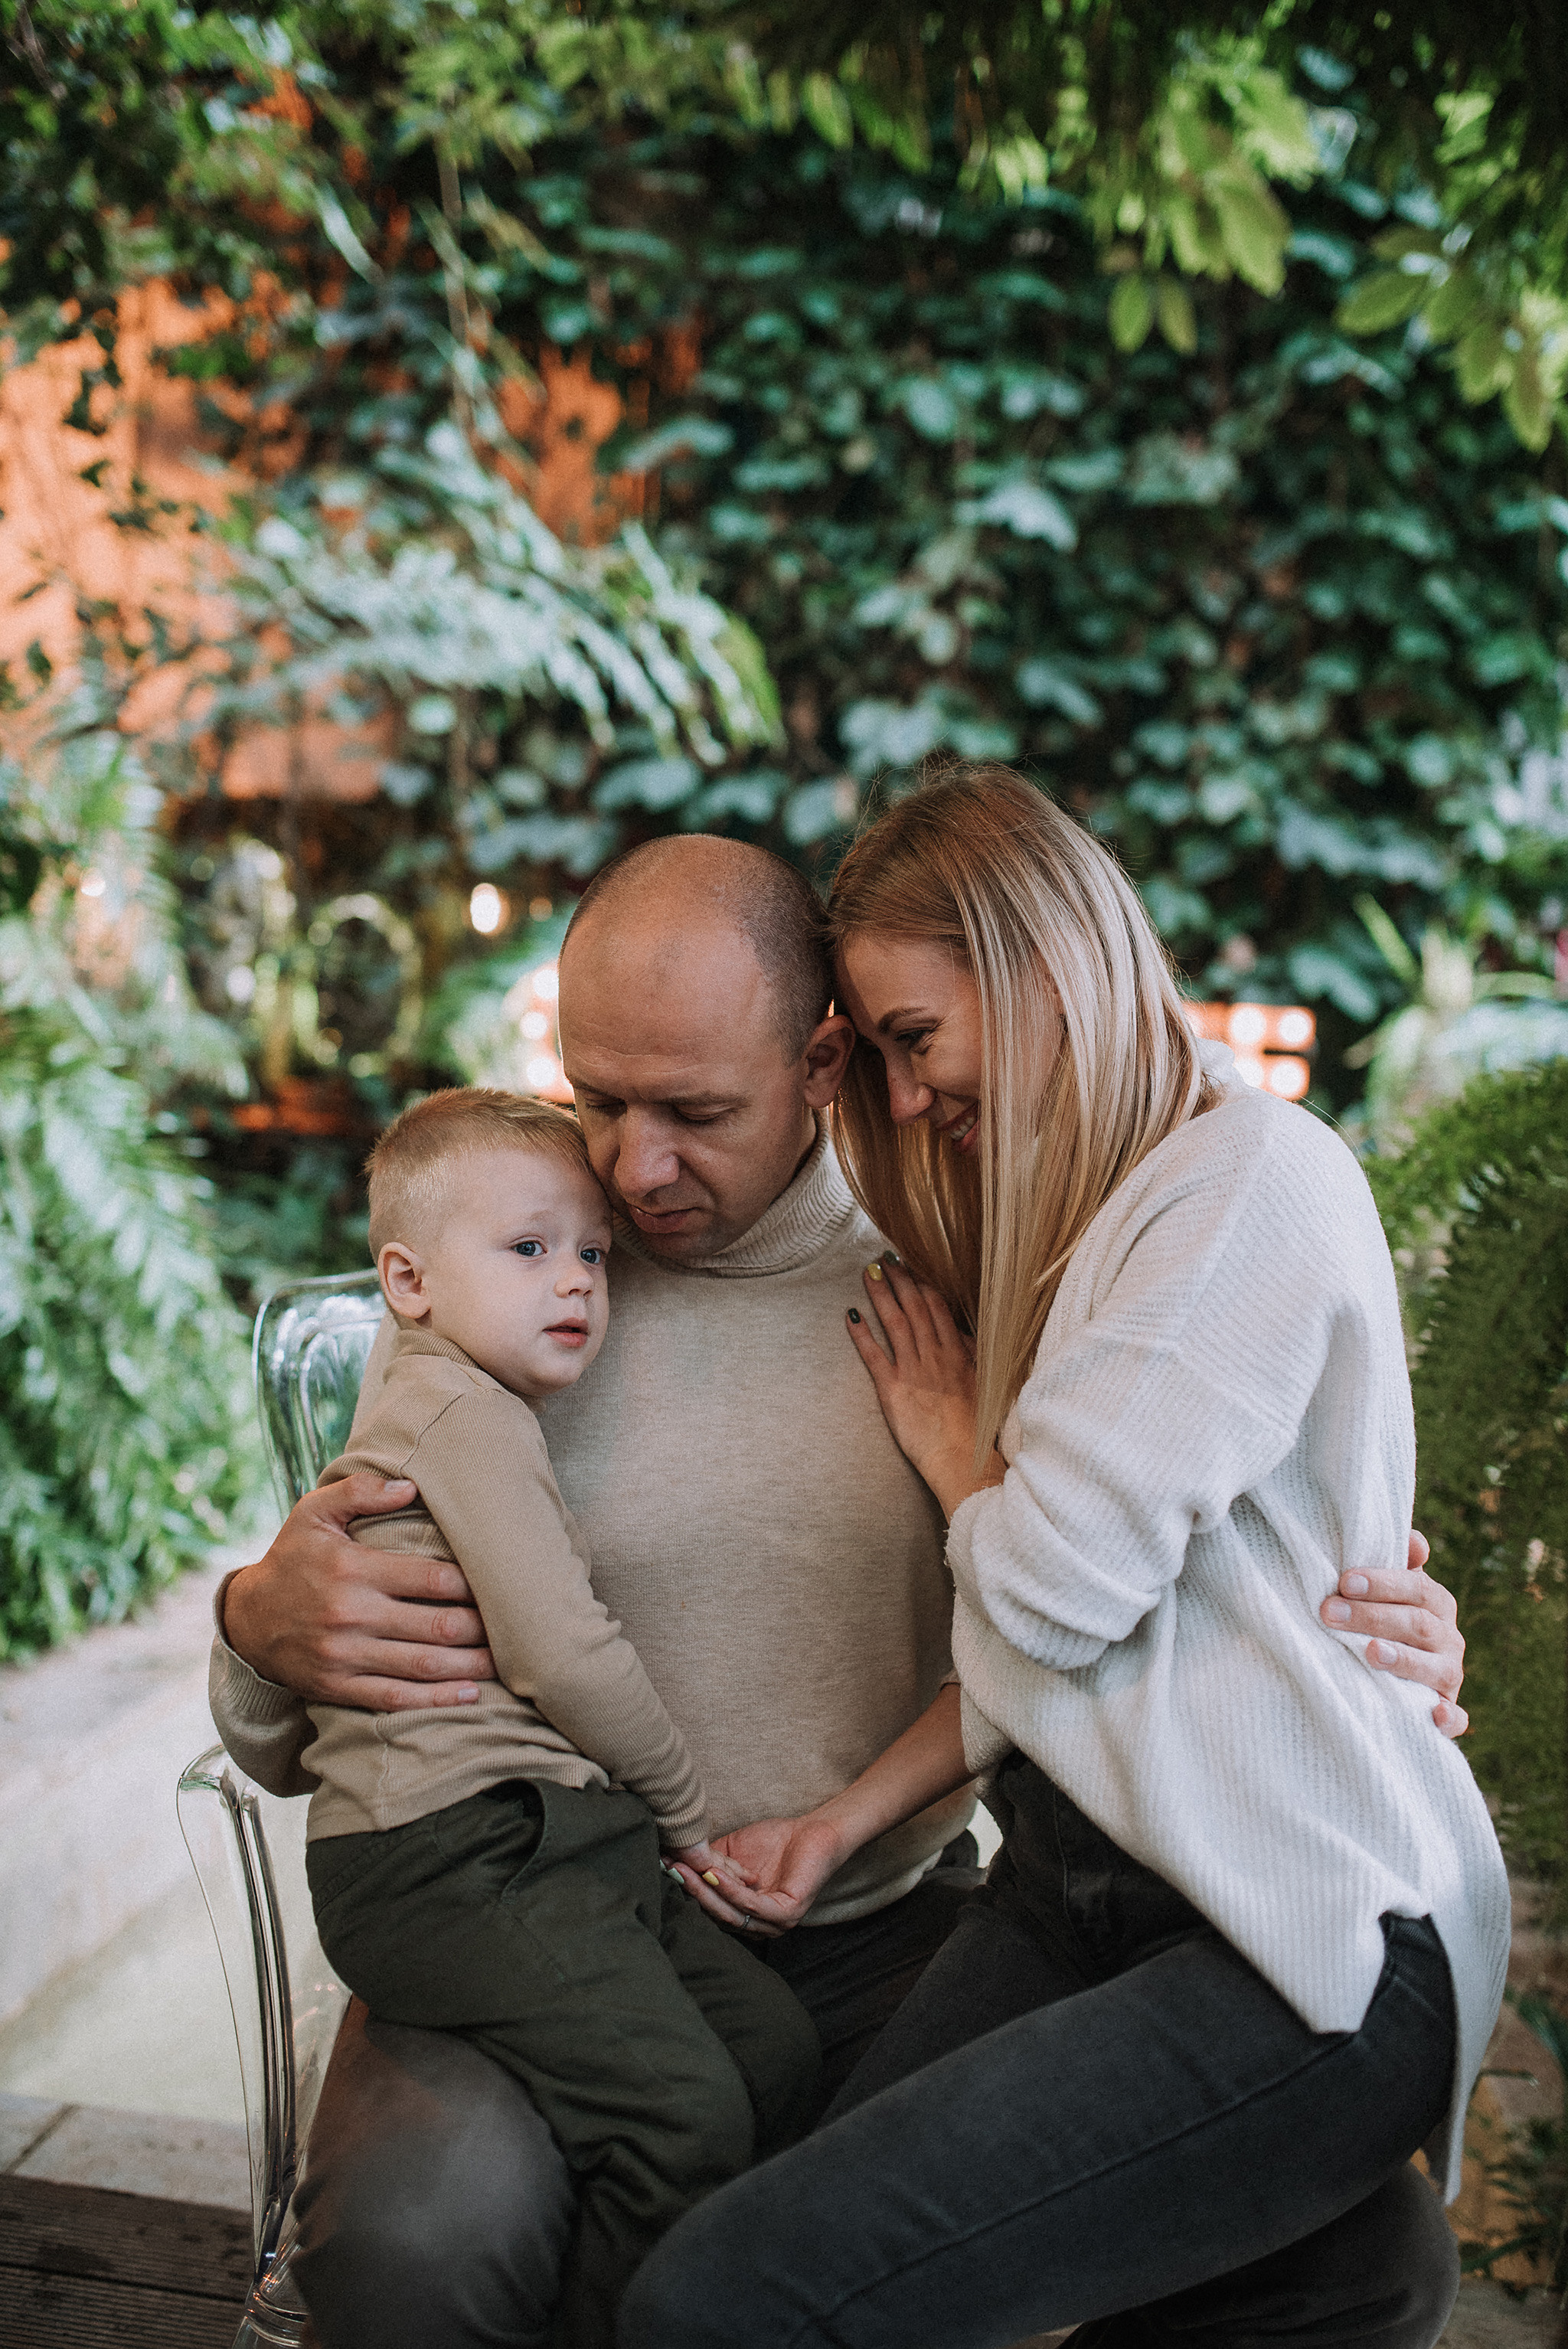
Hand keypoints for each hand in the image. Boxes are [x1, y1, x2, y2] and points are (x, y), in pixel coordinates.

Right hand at [222, 1477, 497, 1710]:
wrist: (246, 1620)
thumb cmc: (292, 1558)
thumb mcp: (313, 1512)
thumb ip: (360, 1491)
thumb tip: (411, 1486)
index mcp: (353, 1569)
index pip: (430, 1578)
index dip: (473, 1584)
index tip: (504, 1583)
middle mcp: (351, 1615)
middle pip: (435, 1625)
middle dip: (483, 1629)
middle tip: (519, 1626)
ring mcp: (345, 1656)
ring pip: (422, 1666)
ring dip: (471, 1667)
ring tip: (508, 1663)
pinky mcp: (339, 1687)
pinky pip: (395, 1698)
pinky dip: (435, 1699)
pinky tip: (469, 1694)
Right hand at [671, 1814, 848, 1937]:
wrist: (815, 1830)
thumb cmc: (776, 1841)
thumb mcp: (732, 1852)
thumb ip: (708, 1862)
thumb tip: (674, 1860)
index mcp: (745, 1915)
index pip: (710, 1909)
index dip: (687, 1889)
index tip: (665, 1866)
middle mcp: (758, 1926)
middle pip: (715, 1914)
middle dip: (690, 1891)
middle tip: (670, 1869)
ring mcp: (774, 1924)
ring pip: (730, 1913)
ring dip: (705, 1891)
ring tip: (686, 1869)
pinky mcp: (787, 1914)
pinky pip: (751, 1905)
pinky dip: (730, 1890)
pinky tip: (715, 1873)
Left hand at [847, 1256, 995, 1519]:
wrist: (964, 1458)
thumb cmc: (976, 1427)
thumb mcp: (984, 1383)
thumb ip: (973, 1355)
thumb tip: (965, 1333)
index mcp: (957, 1352)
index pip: (937, 1306)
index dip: (922, 1281)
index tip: (912, 1263)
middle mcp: (934, 1355)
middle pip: (913, 1307)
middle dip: (899, 1279)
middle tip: (883, 1257)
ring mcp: (913, 1371)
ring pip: (894, 1323)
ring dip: (879, 1295)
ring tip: (868, 1273)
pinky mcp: (893, 1391)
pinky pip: (874, 1357)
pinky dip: (861, 1335)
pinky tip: (850, 1315)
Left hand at [1321, 1531, 1467, 1737]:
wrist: (1401, 1677)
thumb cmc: (1386, 1620)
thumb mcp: (1391, 1591)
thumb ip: (1396, 1564)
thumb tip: (1415, 1541)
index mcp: (1436, 1604)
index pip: (1416, 1588)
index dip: (1382, 1583)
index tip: (1344, 1581)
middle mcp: (1448, 1638)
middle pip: (1416, 1624)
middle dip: (1372, 1617)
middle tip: (1329, 1612)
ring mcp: (1449, 1676)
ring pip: (1434, 1668)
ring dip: (1402, 1660)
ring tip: (1369, 1652)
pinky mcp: (1447, 1711)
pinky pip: (1455, 1717)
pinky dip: (1447, 1717)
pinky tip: (1431, 1715)